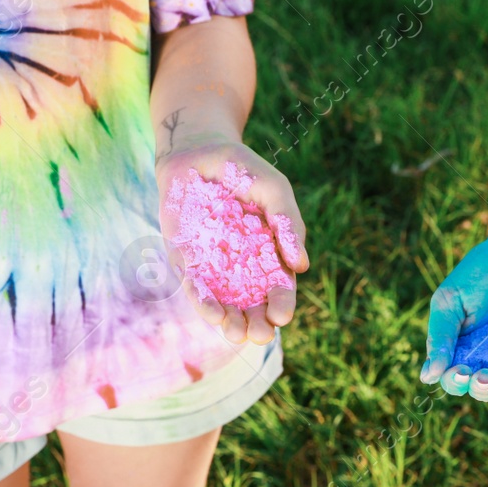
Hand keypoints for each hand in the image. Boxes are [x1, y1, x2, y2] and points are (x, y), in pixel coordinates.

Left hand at [155, 135, 309, 344]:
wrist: (198, 150)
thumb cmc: (242, 170)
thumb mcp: (274, 191)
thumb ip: (288, 224)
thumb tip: (302, 265)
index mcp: (268, 254)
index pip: (278, 286)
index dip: (282, 303)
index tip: (283, 315)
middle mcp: (242, 266)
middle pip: (252, 303)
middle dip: (258, 322)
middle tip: (262, 335)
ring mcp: (212, 265)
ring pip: (224, 302)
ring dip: (230, 322)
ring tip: (236, 335)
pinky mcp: (185, 259)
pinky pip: (195, 285)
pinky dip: (203, 301)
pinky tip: (213, 315)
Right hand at [420, 201, 487, 401]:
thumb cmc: (484, 271)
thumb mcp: (452, 300)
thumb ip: (440, 336)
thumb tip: (426, 377)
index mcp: (462, 346)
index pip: (454, 378)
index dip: (454, 381)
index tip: (459, 369)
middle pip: (481, 388)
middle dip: (480, 389)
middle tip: (483, 375)